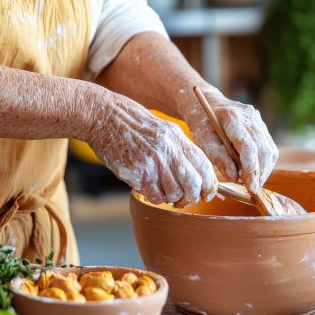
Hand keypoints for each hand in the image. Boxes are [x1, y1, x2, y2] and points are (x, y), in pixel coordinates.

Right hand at [83, 93, 216, 205]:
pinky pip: (155, 196)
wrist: (104, 116)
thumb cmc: (134, 126)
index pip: (205, 166)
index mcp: (178, 138)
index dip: (210, 184)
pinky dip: (155, 197)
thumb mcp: (164, 131)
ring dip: (171, 198)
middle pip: (193, 184)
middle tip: (185, 198)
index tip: (208, 193)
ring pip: (175, 193)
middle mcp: (168, 150)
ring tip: (164, 191)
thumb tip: (197, 176)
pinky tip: (150, 189)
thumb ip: (180, 150)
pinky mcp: (138, 172)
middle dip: (192, 196)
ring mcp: (153, 162)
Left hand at [184, 88, 278, 192]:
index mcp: (232, 116)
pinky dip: (265, 164)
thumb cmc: (201, 123)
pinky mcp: (262, 126)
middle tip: (252, 190)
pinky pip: (270, 148)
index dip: (251, 169)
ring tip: (253, 183)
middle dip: (260, 173)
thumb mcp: (202, 140)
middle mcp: (249, 116)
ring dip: (264, 171)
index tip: (250, 187)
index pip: (248, 146)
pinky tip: (255, 174)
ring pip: (270, 150)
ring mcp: (258, 120)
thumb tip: (233, 177)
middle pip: (263, 149)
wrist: (207, 104)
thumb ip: (218, 157)